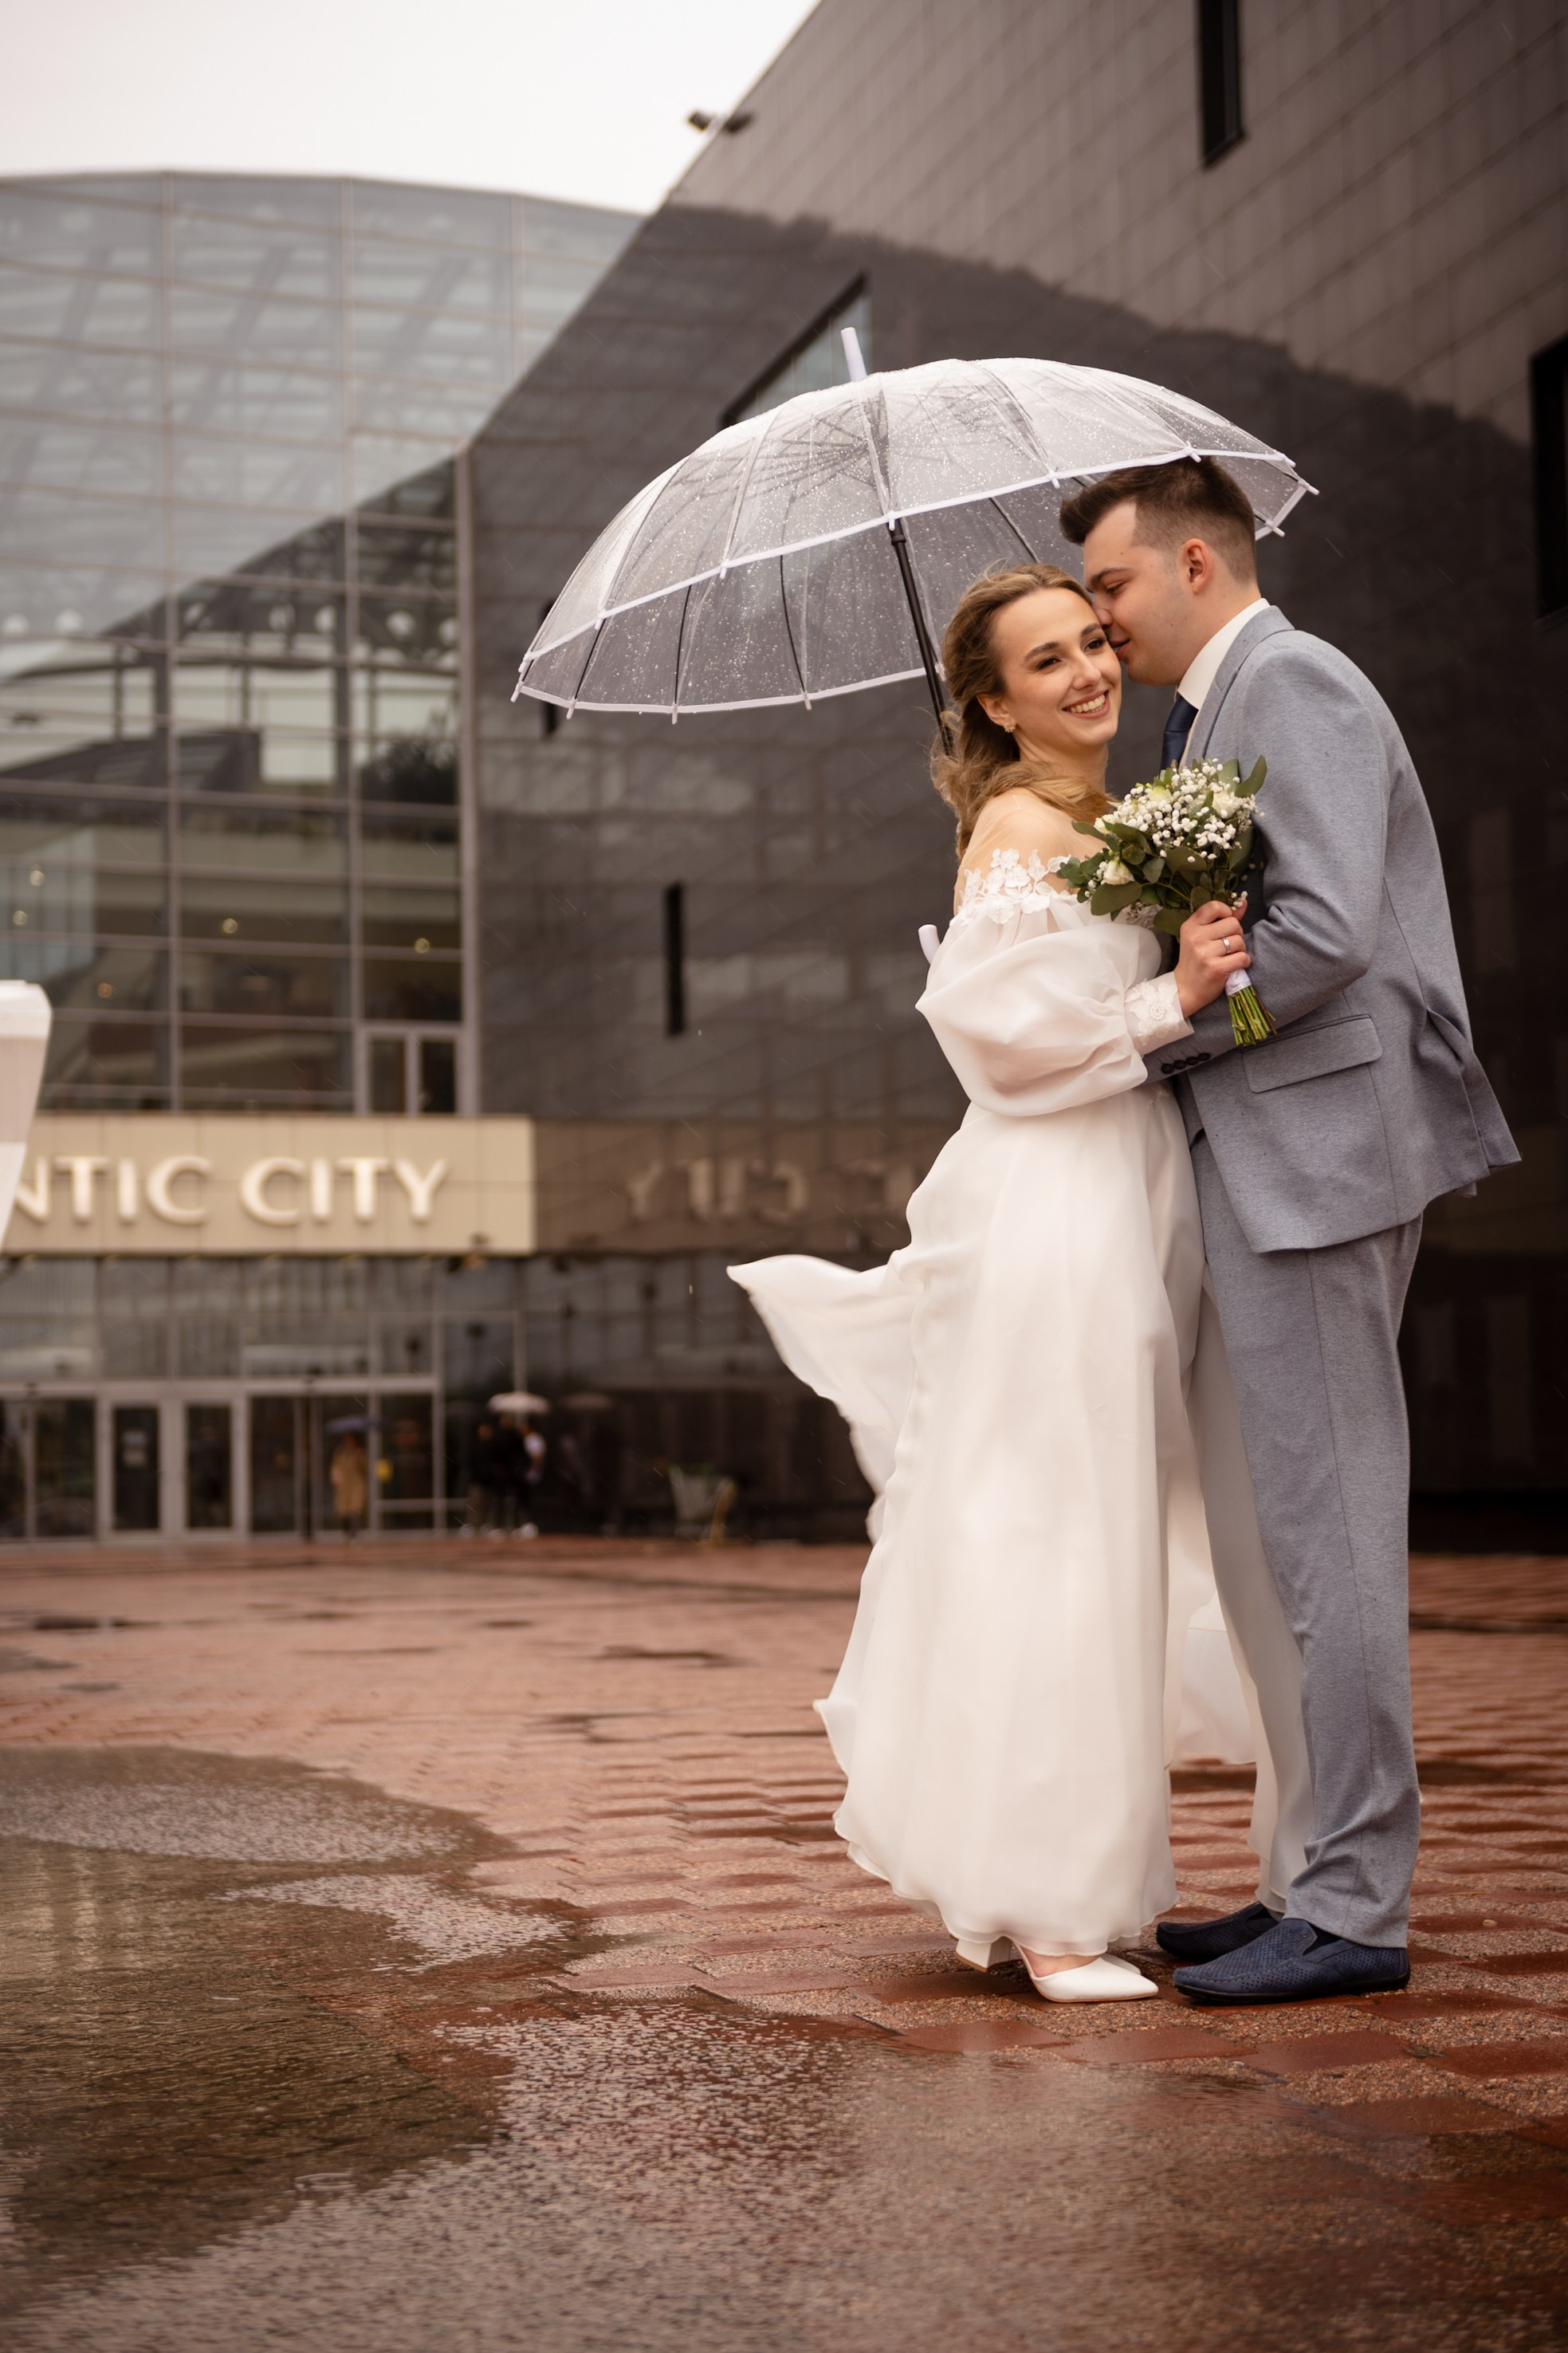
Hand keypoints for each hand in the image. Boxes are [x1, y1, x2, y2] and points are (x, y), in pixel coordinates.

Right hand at [1175, 896, 1250, 1016]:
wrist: (1185, 989)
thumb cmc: (1195, 961)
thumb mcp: (1201, 937)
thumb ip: (1222, 919)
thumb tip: (1244, 903)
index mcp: (1190, 926)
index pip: (1215, 906)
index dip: (1227, 913)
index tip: (1225, 923)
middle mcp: (1196, 938)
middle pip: (1233, 924)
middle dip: (1236, 934)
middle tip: (1228, 945)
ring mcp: (1205, 953)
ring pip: (1239, 941)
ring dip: (1240, 949)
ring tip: (1230, 956)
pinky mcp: (1216, 968)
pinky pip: (1242, 957)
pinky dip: (1244, 962)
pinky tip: (1235, 965)